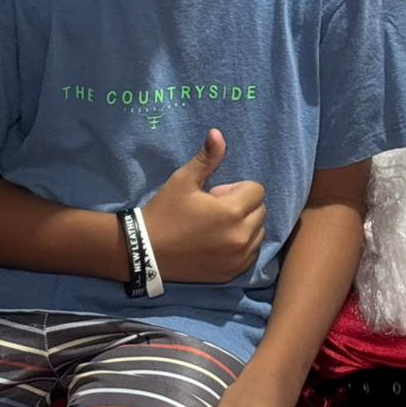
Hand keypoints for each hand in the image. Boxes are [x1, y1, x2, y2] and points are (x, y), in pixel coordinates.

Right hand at [141, 129, 265, 282]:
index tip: (214, 194)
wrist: (145, 252)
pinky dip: (242, 246)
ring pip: (258, 232)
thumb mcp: (183, 180)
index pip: (257, 190)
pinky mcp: (232, 273)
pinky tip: (219, 243)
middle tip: (214, 210)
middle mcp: (241, 237)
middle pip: (260, 210)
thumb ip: (206, 158)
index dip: (236, 188)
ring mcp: (238, 258)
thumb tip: (217, 133)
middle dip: (242, 205)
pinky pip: (252, 253)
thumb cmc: (165, 212)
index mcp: (232, 211)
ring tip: (217, 227)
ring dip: (245, 225)